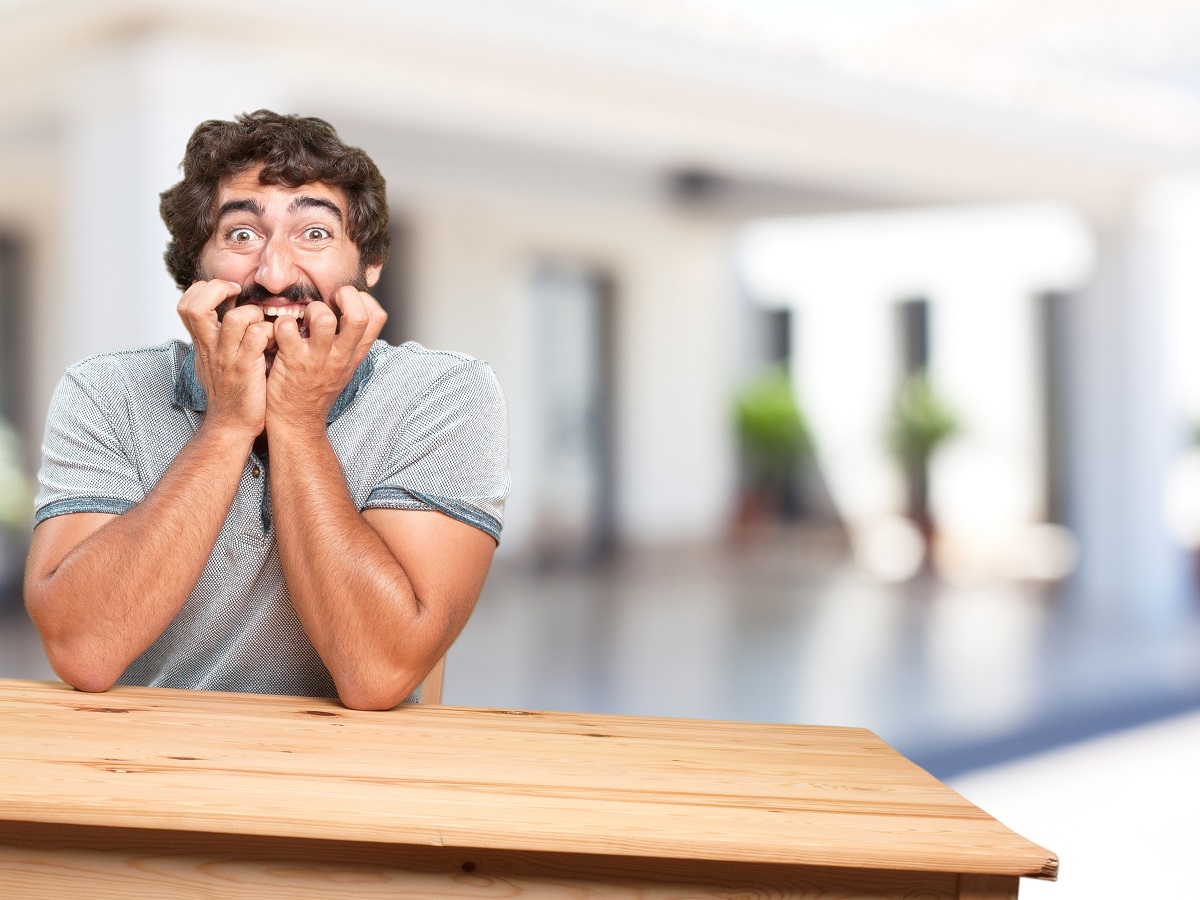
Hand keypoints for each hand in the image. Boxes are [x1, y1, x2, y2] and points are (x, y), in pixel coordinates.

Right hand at [177, 280, 272, 438]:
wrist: (231, 426)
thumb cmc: (229, 394)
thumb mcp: (213, 362)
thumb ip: (215, 339)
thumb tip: (224, 314)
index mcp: (202, 344)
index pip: (186, 305)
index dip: (204, 290)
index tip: (227, 292)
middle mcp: (210, 348)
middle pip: (196, 307)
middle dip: (218, 289)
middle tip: (238, 293)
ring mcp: (227, 358)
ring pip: (235, 318)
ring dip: (253, 312)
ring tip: (262, 323)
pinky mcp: (247, 369)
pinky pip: (258, 336)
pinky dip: (270, 332)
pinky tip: (274, 341)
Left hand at [265, 286, 386, 433]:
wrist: (297, 422)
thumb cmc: (317, 390)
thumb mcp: (344, 367)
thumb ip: (348, 341)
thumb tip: (347, 309)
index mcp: (355, 354)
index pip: (378, 317)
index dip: (363, 299)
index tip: (346, 302)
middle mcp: (340, 355)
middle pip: (358, 316)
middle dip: (344, 295)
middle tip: (329, 301)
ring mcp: (317, 358)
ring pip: (322, 317)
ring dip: (309, 309)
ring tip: (303, 320)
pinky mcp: (292, 361)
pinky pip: (286, 327)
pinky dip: (280, 323)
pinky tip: (280, 333)